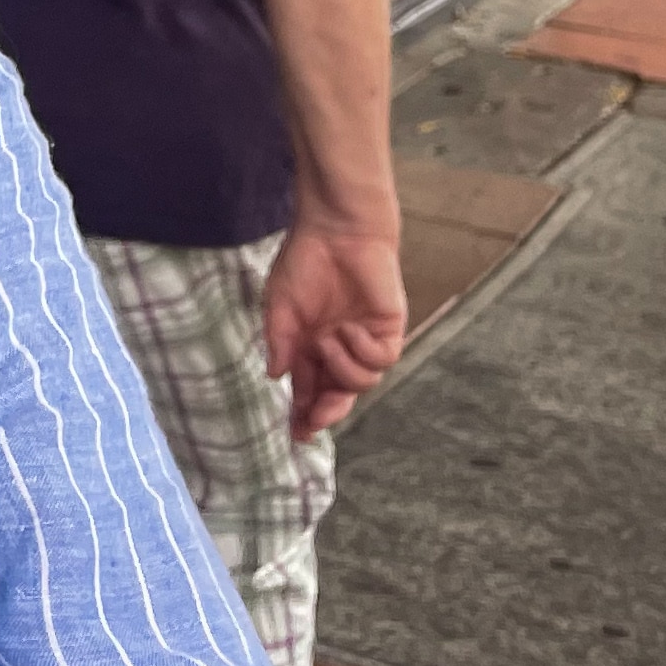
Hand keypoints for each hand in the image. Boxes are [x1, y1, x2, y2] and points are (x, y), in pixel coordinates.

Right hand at [260, 221, 406, 438]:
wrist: (338, 232)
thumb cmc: (305, 262)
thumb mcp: (279, 304)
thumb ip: (280, 342)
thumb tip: (276, 376)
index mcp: (311, 345)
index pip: (308, 388)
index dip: (303, 412)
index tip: (295, 434)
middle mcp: (339, 348)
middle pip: (338, 395)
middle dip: (325, 412)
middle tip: (311, 422)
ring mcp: (365, 341)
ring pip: (362, 383)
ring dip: (341, 368)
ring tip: (327, 340)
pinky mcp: (389, 331)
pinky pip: (381, 360)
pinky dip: (363, 351)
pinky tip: (348, 329)